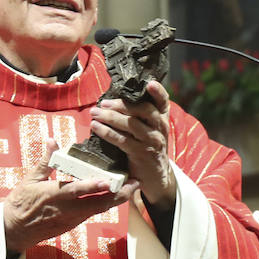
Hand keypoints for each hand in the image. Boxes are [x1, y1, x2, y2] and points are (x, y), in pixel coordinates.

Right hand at [3, 140, 138, 252]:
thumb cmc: (20, 203)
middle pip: (97, 203)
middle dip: (118, 195)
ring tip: (130, 189)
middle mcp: (66, 209)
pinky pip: (92, 213)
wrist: (14, 230)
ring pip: (98, 210)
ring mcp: (71, 219)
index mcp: (53, 195)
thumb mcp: (30, 179)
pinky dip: (104, 205)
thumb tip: (52, 140)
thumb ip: (46, 161)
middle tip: (134, 184)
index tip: (109, 180)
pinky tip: (113, 197)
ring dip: (115, 200)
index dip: (94, 186)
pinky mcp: (72, 225)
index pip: (77, 190)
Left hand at [90, 80, 175, 207]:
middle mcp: (160, 129)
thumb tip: (114, 99)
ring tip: (94, 113)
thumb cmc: (147, 147)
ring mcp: (152, 142)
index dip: (158, 92)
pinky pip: (123, 140)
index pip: (163, 102)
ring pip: (132, 125)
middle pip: (143, 111)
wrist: (155, 176)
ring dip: (111, 117)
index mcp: (162, 119)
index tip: (149, 82)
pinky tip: (95, 127)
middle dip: (122, 104)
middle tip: (102, 103)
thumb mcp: (149, 130)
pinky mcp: (141, 154)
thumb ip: (140, 116)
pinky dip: (107, 133)